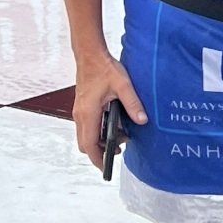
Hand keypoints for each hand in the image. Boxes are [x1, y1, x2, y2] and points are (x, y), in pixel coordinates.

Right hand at [72, 50, 146, 173]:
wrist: (90, 54)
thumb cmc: (104, 68)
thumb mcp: (123, 85)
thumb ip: (133, 104)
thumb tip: (143, 120)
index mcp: (88, 113)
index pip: (89, 145)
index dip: (97, 159)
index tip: (106, 168)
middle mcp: (80, 115)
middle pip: (85, 144)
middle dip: (100, 151)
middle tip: (119, 149)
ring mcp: (80, 111)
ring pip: (86, 136)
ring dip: (100, 140)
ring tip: (121, 136)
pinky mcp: (82, 107)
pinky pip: (88, 126)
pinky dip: (98, 131)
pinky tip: (113, 124)